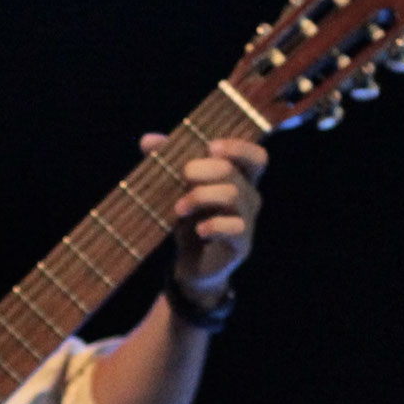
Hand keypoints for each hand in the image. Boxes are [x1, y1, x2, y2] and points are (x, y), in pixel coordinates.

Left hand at [137, 134, 267, 302]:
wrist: (191, 264)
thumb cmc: (189, 219)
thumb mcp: (178, 189)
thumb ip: (167, 161)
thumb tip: (147, 140)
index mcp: (239, 179)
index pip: (255, 156)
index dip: (238, 147)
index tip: (210, 146)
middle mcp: (249, 197)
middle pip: (232, 172)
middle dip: (203, 170)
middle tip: (183, 176)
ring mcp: (247, 221)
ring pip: (232, 195)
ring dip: (200, 196)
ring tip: (179, 208)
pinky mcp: (241, 244)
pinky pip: (234, 227)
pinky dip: (213, 224)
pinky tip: (198, 229)